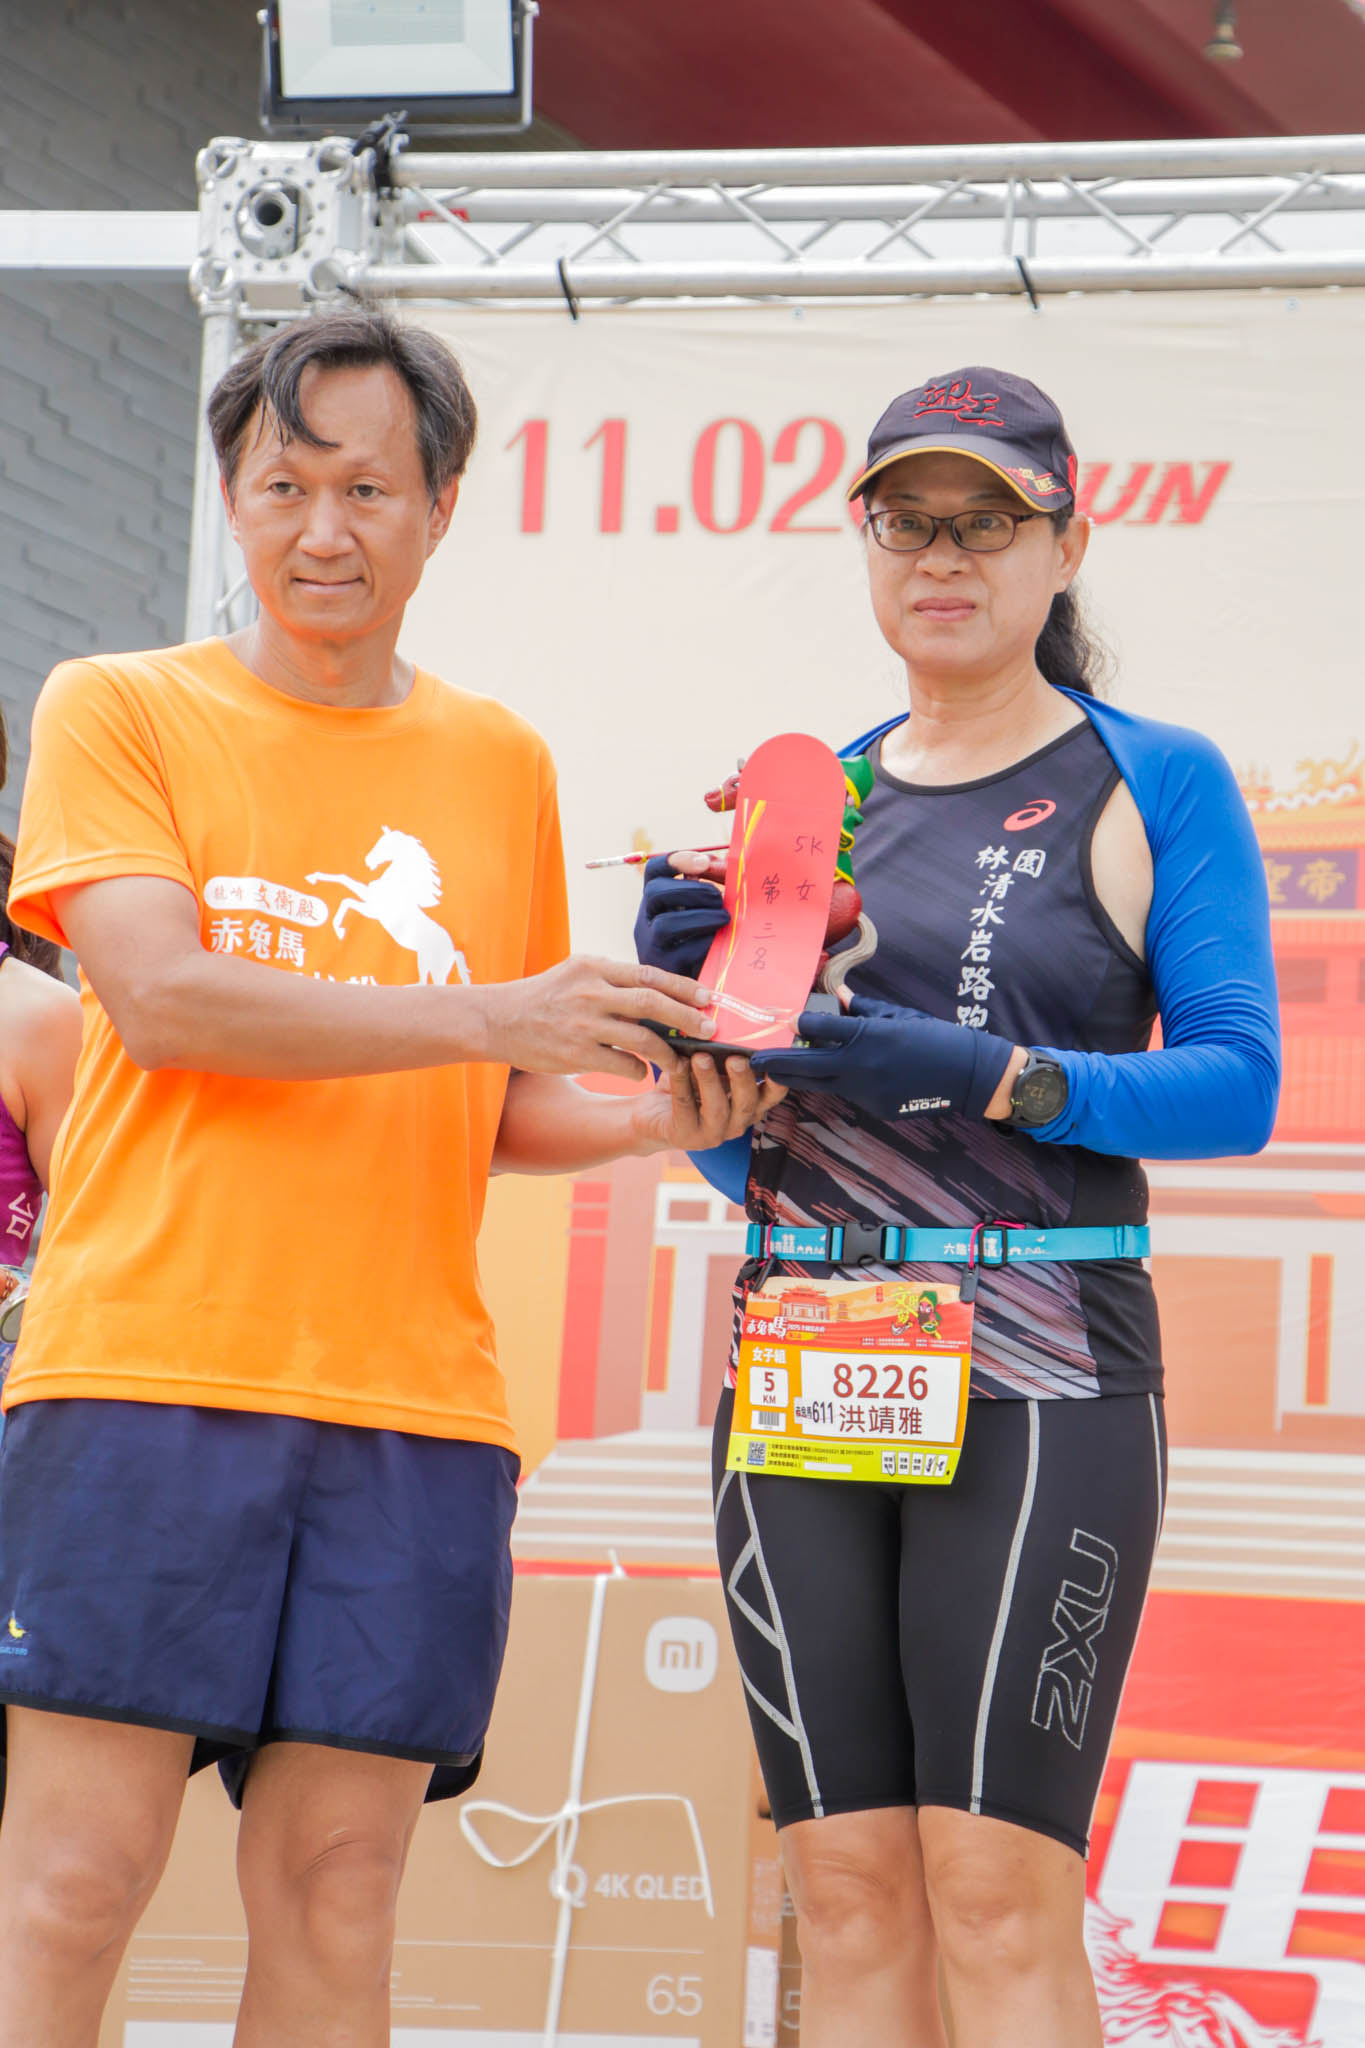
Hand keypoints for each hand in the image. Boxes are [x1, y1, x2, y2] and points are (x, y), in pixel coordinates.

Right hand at [478, 955, 715, 1080]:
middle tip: (710, 1028)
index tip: (708, 997)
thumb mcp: (576, 973)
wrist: (497, 1020)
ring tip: (681, 1061)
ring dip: (668, 1052)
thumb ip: (613, 980)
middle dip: (687, 1016)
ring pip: (641, 1038)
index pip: (648, 975)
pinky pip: (622, 1064)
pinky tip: (642, 1072)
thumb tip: (659, 991)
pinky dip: (638, 1070)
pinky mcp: (575, 1053)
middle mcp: (590, 992)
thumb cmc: (544, 997)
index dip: (682, 987)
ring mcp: (583, 1024)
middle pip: (651, 1003)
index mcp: (594, 967)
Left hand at [630, 1054, 787, 1154]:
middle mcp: (735, 1124)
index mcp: (748, 1106)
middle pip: (747, 1104)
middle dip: (742, 1080)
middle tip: (736, 1058)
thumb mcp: (711, 1072)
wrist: (652, 1116)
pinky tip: (677, 1065)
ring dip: (710, 1081)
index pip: (770, 1097)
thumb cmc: (689, 1087)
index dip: (777, 1083)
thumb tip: (727, 1026)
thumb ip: (724, 1058)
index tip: (777, 1063)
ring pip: (716, 1108)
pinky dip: (681, 1084)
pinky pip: (685, 1108)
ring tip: (701, 1057)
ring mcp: (711, 1134)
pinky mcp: (684, 1137)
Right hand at [634, 853, 729, 979]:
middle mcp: (645, 922)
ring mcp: (650, 947)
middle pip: (655, 893)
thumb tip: (718, 865)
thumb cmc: (705, 945)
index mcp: (655, 904)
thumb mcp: (703, 913)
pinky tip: (720, 943)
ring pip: (666, 924)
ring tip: (725, 919)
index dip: (676, 861)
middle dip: (692, 890)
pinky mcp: (665, 971)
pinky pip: (683, 952)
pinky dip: (705, 942)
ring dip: (701, 917)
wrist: (695, 993)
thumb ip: (709, 889)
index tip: (703, 862)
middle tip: (718, 898)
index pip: (654, 872)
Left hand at [751, 994, 1014, 1120]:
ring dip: (798, 1078)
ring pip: (820, 1085)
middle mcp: (862, 1065)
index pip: (819, 1027)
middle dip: (776, 1062)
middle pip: (806, 1066)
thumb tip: (838, 995)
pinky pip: (845, 1093)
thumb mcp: (897, 1015)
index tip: (787, 1019)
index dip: (800, 1023)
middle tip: (752, 1058)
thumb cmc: (935, 1037)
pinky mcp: (874, 1107)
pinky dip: (835, 1084)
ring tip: (774, 1071)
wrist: (968, 1075)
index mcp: (868, 1035)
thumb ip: (862, 1009)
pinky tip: (825, 1077)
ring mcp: (867, 1091)